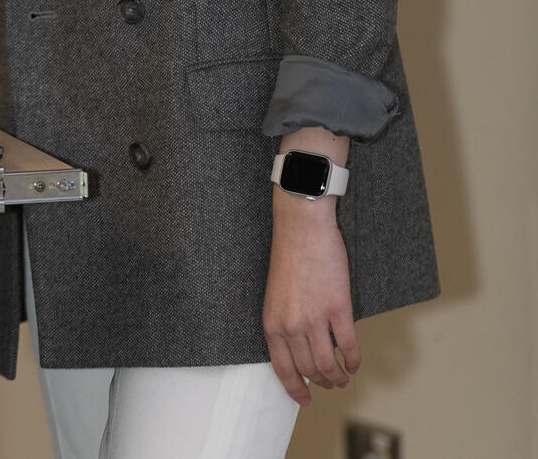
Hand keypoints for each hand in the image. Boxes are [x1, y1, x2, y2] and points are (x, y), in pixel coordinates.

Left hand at [262, 190, 359, 405]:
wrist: (301, 225)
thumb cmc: (289, 253)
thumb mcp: (276, 295)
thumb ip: (284, 322)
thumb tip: (299, 348)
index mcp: (271, 322)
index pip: (283, 369)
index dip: (295, 389)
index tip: (304, 400)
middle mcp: (291, 326)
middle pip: (309, 369)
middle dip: (321, 381)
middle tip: (330, 383)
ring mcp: (315, 318)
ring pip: (329, 364)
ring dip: (338, 376)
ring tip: (343, 377)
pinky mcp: (338, 308)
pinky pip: (348, 346)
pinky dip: (353, 360)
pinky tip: (354, 363)